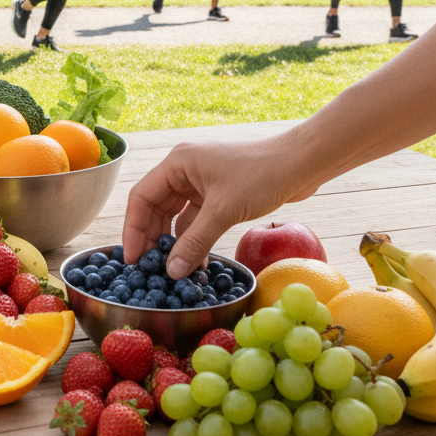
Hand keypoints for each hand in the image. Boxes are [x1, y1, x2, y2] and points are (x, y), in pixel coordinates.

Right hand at [122, 137, 318, 277]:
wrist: (302, 162)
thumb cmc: (261, 175)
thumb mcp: (223, 211)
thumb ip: (195, 242)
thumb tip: (171, 272)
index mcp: (177, 163)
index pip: (141, 197)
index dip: (134, 230)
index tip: (133, 260)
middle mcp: (184, 169)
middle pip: (156, 206)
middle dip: (152, 238)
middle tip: (150, 270)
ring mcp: (201, 180)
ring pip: (176, 215)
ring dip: (175, 241)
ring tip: (174, 270)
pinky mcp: (218, 192)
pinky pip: (197, 218)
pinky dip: (195, 239)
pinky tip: (198, 262)